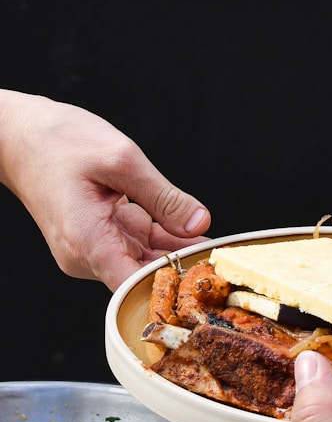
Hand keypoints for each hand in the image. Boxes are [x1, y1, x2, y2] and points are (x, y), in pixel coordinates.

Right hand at [0, 91, 210, 289]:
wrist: (17, 134)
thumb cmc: (57, 141)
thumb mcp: (121, 159)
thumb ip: (164, 196)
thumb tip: (199, 222)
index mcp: (87, 241)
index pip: (135, 286)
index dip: (173, 283)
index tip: (206, 274)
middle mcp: (84, 255)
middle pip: (142, 276)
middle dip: (181, 267)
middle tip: (221, 254)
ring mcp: (88, 249)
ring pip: (140, 261)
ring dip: (173, 252)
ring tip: (212, 242)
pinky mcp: (93, 238)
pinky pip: (132, 246)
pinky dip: (158, 239)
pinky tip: (185, 230)